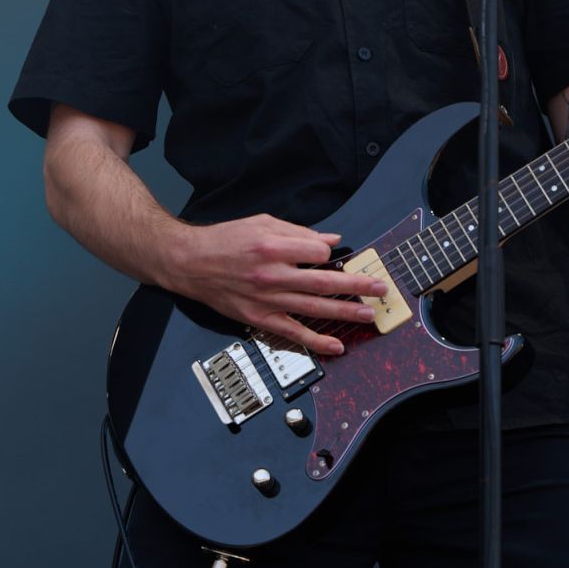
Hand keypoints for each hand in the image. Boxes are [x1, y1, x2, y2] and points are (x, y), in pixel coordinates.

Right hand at [158, 213, 387, 358]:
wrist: (189, 263)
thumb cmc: (224, 240)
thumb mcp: (261, 223)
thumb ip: (297, 232)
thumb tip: (329, 240)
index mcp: (273, 245)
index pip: (318, 252)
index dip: (329, 252)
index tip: (331, 253)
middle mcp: (272, 274)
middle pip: (324, 281)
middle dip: (356, 285)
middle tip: (379, 288)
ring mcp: (268, 299)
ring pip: (315, 308)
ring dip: (346, 312)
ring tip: (369, 314)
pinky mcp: (261, 318)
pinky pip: (294, 332)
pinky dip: (317, 340)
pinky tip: (337, 344)